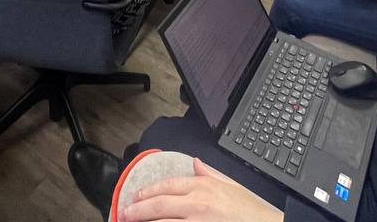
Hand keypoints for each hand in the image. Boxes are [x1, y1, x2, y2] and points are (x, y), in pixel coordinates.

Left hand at [119, 158, 282, 221]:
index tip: (137, 195)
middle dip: (139, 208)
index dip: (149, 190)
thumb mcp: (231, 186)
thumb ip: (210, 174)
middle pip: (160, 204)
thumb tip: (196, 163)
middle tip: (125, 212)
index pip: (169, 185)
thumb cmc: (251, 212)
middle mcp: (197, 204)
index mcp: (204, 186)